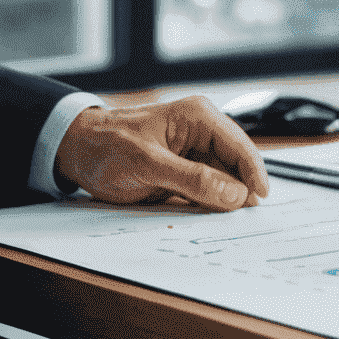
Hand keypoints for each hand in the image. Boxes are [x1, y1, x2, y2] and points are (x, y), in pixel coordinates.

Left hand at [54, 94, 268, 210]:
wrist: (77, 149)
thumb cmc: (107, 146)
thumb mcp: (148, 164)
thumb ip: (193, 179)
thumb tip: (234, 195)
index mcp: (198, 116)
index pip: (239, 145)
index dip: (254, 173)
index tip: (261, 199)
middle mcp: (201, 131)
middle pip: (235, 163)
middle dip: (242, 189)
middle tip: (249, 219)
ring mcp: (193, 152)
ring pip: (223, 179)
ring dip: (226, 199)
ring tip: (231, 222)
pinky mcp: (183, 170)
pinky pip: (205, 188)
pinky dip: (210, 203)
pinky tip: (211, 217)